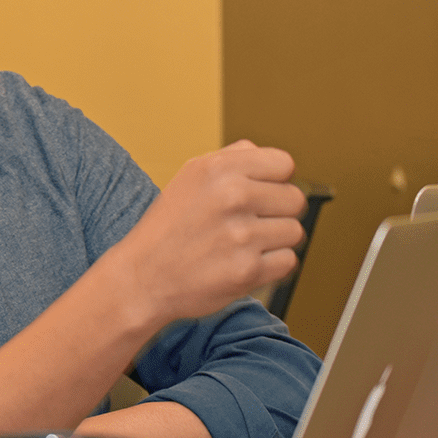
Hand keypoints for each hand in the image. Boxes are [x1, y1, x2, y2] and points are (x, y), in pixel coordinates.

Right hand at [108, 140, 304, 326]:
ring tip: (242, 244)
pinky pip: (288, 261)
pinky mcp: (247, 270)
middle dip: (277, 212)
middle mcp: (231, 196)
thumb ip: (233, 159)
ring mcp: (241, 235)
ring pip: (294, 231)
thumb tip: (275, 161)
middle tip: (248, 223)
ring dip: (273, 241)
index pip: (284, 164)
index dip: (274, 181)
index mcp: (218, 169)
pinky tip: (243, 262)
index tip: (257, 194)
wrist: (141, 277)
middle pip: (295, 199)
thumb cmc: (167, 227)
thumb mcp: (190, 177)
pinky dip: (270, 266)